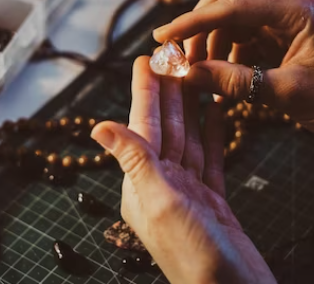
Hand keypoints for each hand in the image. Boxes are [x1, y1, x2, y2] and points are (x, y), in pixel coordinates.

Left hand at [91, 57, 275, 283]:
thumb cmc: (194, 256)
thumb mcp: (160, 203)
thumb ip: (133, 161)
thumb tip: (97, 126)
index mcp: (143, 184)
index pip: (143, 127)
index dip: (145, 92)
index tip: (147, 59)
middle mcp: (163, 185)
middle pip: (166, 128)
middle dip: (168, 92)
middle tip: (173, 56)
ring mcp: (189, 193)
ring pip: (189, 138)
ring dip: (191, 107)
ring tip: (195, 75)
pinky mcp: (213, 200)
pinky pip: (211, 158)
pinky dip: (214, 134)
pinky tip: (216, 113)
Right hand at [153, 0, 313, 144]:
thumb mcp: (285, 94)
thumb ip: (233, 82)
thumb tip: (187, 75)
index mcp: (298, 10)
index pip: (231, 5)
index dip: (192, 21)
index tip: (163, 37)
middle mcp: (292, 6)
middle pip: (228, 1)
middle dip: (200, 29)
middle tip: (181, 61)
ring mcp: (288, 20)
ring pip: (233, 20)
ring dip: (212, 45)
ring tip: (202, 78)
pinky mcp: (285, 36)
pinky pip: (245, 38)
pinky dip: (228, 56)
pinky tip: (222, 82)